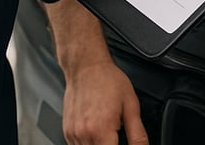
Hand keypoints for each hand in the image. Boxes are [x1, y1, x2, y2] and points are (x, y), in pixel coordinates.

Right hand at [50, 0, 147, 144]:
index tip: (122, 142)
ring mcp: (73, 134)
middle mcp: (84, 134)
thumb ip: (138, 134)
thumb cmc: (107, 80)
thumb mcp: (131, 105)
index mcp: (101, 129)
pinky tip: (96, 131)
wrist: (86, 66)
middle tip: (117, 134)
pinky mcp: (67, 132)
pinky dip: (89, 144)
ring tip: (107, 132)